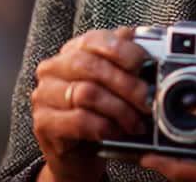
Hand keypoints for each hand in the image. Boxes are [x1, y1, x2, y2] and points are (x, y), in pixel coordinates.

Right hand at [32, 27, 152, 181]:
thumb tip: (152, 49)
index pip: (94, 40)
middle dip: (125, 83)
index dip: (122, 50)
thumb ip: (126, 64)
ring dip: (119, 109)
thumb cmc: (99, 115)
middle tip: (147, 100)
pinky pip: (78, 120)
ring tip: (136, 122)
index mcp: (71, 51)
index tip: (145, 64)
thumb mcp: (114, 86)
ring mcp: (43, 95)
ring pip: (86, 93)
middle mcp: (53, 69)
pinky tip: (117, 132)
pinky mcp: (43, 122)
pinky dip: (104, 126)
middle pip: (89, 65)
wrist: (78, 156)